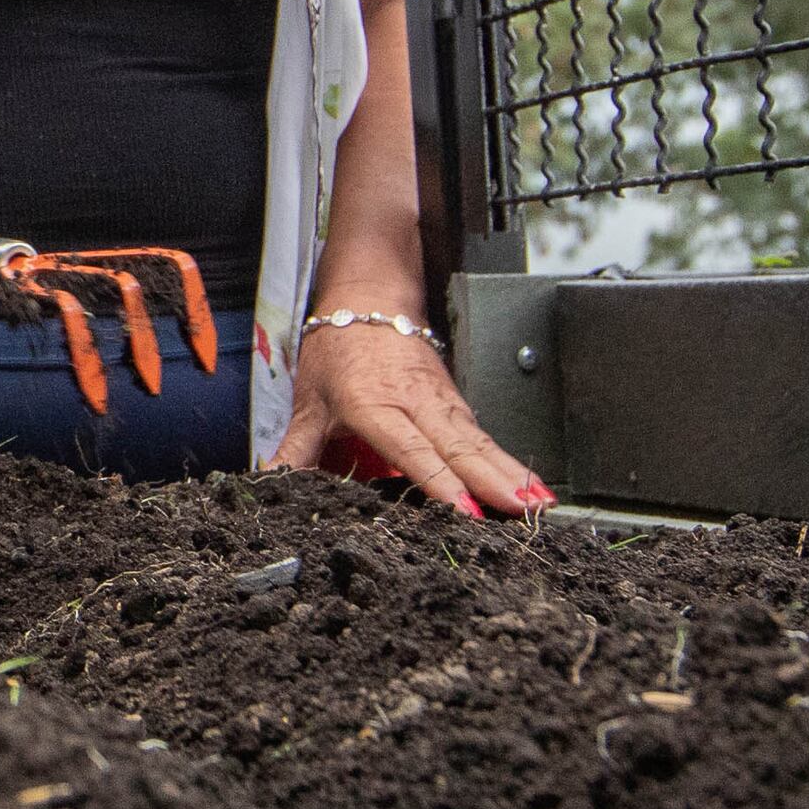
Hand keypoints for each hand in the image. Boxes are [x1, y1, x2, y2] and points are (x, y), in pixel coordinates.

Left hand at [266, 313, 549, 520]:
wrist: (369, 297)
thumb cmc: (337, 348)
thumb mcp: (308, 401)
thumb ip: (294, 449)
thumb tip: (269, 485)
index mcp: (373, 404)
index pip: (410, 449)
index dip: (438, 481)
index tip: (464, 510)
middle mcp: (414, 403)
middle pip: (458, 447)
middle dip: (493, 481)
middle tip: (522, 512)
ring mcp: (440, 401)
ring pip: (479, 441)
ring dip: (510, 472)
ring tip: (538, 504)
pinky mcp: (454, 401)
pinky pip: (483, 434)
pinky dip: (508, 460)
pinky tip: (530, 485)